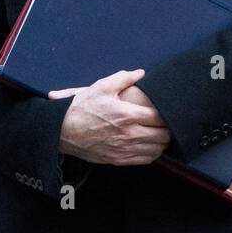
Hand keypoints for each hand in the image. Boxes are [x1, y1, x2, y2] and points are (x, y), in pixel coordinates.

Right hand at [48, 69, 170, 165]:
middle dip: (168, 128)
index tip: (168, 109)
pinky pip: (145, 160)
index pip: (159, 117)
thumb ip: (123, 78)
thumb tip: (140, 72)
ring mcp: (124, 149)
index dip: (167, 113)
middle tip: (168, 122)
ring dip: (163, 142)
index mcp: (127, 115)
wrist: (63, 131)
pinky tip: (151, 145)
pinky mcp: (119, 159)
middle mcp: (129, 134)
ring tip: (162, 133)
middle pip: (162, 135)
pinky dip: (153, 153)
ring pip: (156, 150)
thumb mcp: (102, 86)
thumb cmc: (82, 108)